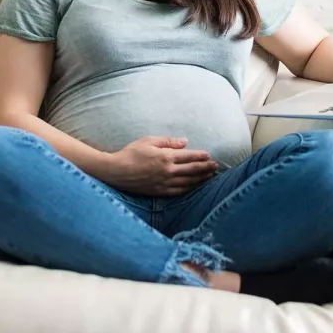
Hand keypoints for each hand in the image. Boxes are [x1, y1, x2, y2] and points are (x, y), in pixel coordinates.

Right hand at [103, 136, 219, 196]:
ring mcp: (164, 183)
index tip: (209, 156)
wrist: (116, 171)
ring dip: (200, 179)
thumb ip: (168, 142)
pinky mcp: (159, 192)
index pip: (189, 156)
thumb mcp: (148, 141)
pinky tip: (194, 187)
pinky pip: (178, 192)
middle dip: (206, 168)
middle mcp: (168, 171)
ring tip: (210, 177)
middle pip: (192, 170)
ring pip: (188, 182)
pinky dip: (189, 189)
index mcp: (166, 157)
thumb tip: (185, 142)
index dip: (201, 156)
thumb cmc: (131, 153)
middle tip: (216, 167)